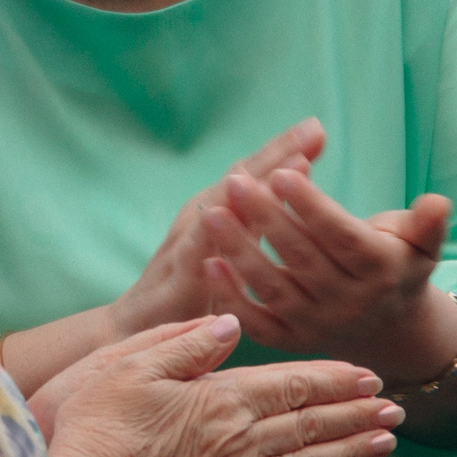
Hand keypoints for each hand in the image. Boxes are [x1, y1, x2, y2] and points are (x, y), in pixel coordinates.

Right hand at [45, 317, 401, 456]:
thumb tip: (230, 323)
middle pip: (313, 424)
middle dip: (357, 414)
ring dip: (351, 450)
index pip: (293, 384)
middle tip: (395, 409)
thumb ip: (187, 343)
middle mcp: (243, 442)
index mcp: (223, 399)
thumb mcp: (131, 366)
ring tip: (384, 442)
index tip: (368, 375)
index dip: (333, 379)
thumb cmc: (99, 428)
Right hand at [104, 118, 322, 337]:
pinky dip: (215, 233)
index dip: (286, 150)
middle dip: (279, 154)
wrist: (137, 328)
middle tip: (314, 131)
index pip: (254, 173)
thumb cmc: (193, 288)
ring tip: (292, 164)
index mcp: (220, 212)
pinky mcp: (179, 277)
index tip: (319, 128)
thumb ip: (260, 224)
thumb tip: (305, 203)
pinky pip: (198, 252)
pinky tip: (230, 218)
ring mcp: (187, 242)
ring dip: (256, 184)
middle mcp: (202, 218)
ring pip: (222, 206)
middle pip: (241, 178)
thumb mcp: (233, 252)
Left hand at [202, 166, 456, 381]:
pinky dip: (232, 297)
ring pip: (273, 288)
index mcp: (381, 271)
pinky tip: (210, 263)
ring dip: (239, 251)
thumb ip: (428, 224)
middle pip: (301, 258)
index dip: (312, 206)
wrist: (393, 331)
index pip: (341, 236)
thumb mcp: (422, 245)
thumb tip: (437, 202)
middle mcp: (349, 302)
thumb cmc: (399, 266)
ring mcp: (318, 325)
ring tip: (211, 213)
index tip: (284, 171)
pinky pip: (258, 322)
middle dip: (266, 218)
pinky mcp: (293, 341)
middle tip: (236, 182)